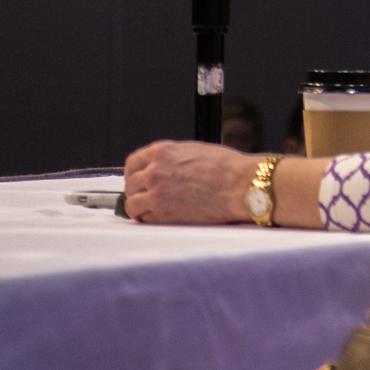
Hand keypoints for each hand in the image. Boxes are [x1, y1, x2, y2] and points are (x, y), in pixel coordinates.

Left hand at [121, 140, 255, 224]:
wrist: (239, 185)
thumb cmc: (226, 168)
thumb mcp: (193, 150)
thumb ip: (172, 158)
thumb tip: (164, 167)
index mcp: (162, 151)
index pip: (133, 163)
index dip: (134, 174)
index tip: (137, 180)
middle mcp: (154, 171)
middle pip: (130, 184)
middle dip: (137, 191)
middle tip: (145, 197)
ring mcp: (156, 193)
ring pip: (132, 203)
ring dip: (139, 207)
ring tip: (149, 211)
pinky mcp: (163, 213)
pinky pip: (144, 218)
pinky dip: (148, 219)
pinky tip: (158, 218)